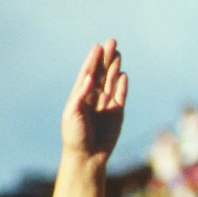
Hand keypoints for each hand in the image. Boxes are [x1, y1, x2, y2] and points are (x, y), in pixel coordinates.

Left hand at [62, 40, 127, 165]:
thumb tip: (90, 79)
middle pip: (102, 73)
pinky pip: (121, 96)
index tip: (97, 46)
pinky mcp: (118, 113)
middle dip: (106, 58)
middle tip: (112, 41)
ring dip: (115, 68)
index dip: (93, 59)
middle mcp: (93, 97)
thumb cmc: (75, 135)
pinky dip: (122, 86)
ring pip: (112, 82)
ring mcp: (106, 104)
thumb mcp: (73, 114)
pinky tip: (124, 75)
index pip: (88, 73)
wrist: (88, 155)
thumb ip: (81, 96)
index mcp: (80, 95)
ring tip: (118, 53)